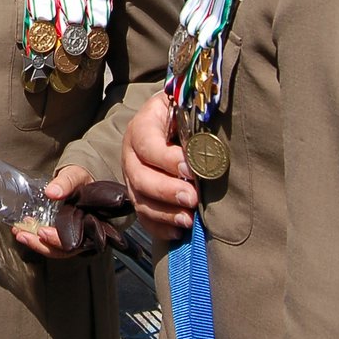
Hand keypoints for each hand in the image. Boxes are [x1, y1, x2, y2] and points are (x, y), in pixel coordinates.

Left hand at [14, 164, 93, 257]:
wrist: (79, 178)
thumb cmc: (81, 178)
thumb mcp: (75, 176)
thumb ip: (66, 183)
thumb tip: (52, 192)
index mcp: (89, 223)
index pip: (75, 241)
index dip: (57, 240)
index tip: (42, 232)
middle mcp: (80, 233)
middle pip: (62, 249)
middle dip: (40, 244)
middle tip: (23, 235)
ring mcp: (68, 234)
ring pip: (53, 248)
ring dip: (34, 242)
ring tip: (19, 232)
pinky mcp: (57, 231)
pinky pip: (46, 240)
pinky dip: (33, 236)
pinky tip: (20, 229)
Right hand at [123, 93, 198, 239]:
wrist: (175, 122)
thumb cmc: (185, 114)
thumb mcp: (185, 106)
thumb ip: (192, 118)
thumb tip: (206, 142)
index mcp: (143, 126)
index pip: (147, 143)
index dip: (166, 158)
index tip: (190, 169)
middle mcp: (132, 153)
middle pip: (139, 176)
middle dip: (166, 190)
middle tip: (192, 198)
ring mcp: (133, 177)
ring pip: (140, 199)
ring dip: (164, 213)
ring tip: (189, 220)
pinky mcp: (139, 196)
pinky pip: (143, 217)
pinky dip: (160, 228)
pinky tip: (179, 232)